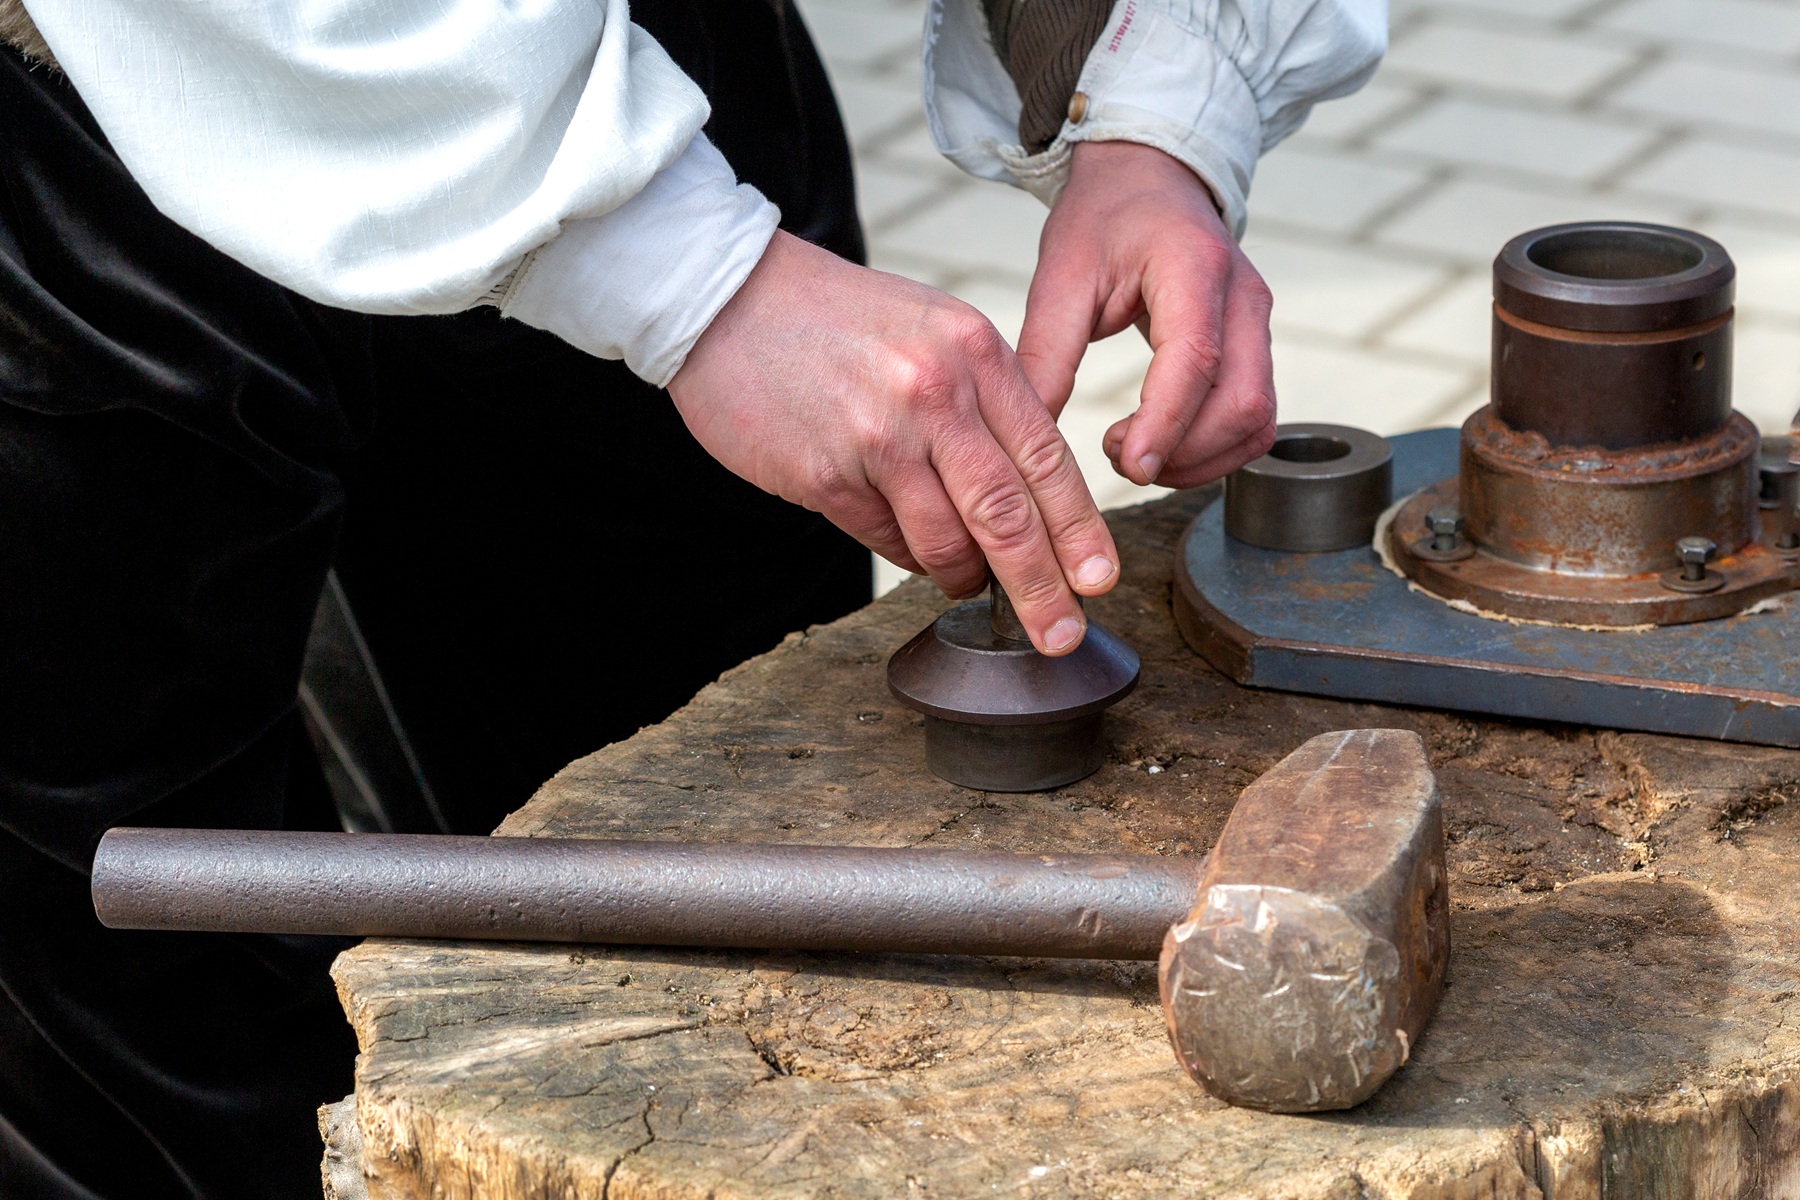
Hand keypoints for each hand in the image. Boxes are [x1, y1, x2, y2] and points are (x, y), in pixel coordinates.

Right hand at [668, 232, 1118, 654]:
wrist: (727, 298)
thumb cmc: (835, 318)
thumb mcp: (932, 329)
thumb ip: (983, 398)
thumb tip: (1027, 487)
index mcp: (974, 352)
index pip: (1046, 457)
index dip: (1078, 530)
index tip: (1099, 578)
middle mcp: (934, 393)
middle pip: (1008, 514)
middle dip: (1043, 586)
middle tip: (1061, 635)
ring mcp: (878, 438)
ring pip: (948, 541)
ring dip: (966, 576)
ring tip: (971, 584)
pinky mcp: (826, 476)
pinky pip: (888, 541)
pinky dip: (908, 556)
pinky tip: (911, 548)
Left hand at [1017, 140, 1277, 488]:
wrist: (1148, 178)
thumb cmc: (1104, 218)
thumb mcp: (1059, 276)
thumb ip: (1046, 355)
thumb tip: (1030, 434)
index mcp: (1193, 266)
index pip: (1196, 359)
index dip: (1166, 423)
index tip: (1129, 465)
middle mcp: (1243, 296)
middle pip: (1243, 403)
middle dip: (1183, 452)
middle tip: (1120, 456)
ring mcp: (1258, 324)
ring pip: (1256, 421)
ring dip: (1201, 460)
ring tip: (1137, 454)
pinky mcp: (1257, 347)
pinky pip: (1254, 419)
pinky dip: (1214, 450)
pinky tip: (1163, 446)